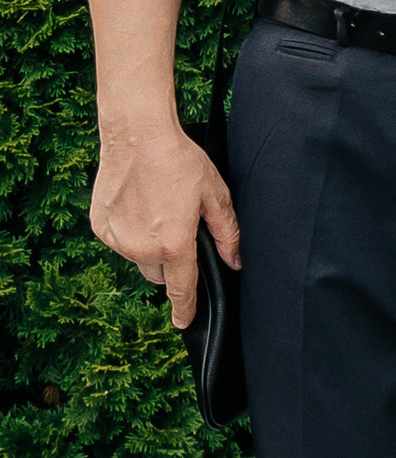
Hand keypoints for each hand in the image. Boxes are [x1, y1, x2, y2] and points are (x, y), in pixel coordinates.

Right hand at [91, 120, 234, 329]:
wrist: (137, 135)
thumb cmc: (179, 161)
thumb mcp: (215, 196)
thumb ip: (227, 234)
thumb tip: (234, 261)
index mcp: (173, 245)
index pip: (182, 290)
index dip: (186, 309)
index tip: (184, 322)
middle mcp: (141, 249)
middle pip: (161, 274)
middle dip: (172, 262)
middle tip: (179, 230)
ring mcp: (117, 239)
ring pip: (139, 259)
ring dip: (149, 247)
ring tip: (159, 212)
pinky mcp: (99, 227)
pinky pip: (120, 242)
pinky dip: (130, 233)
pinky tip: (140, 206)